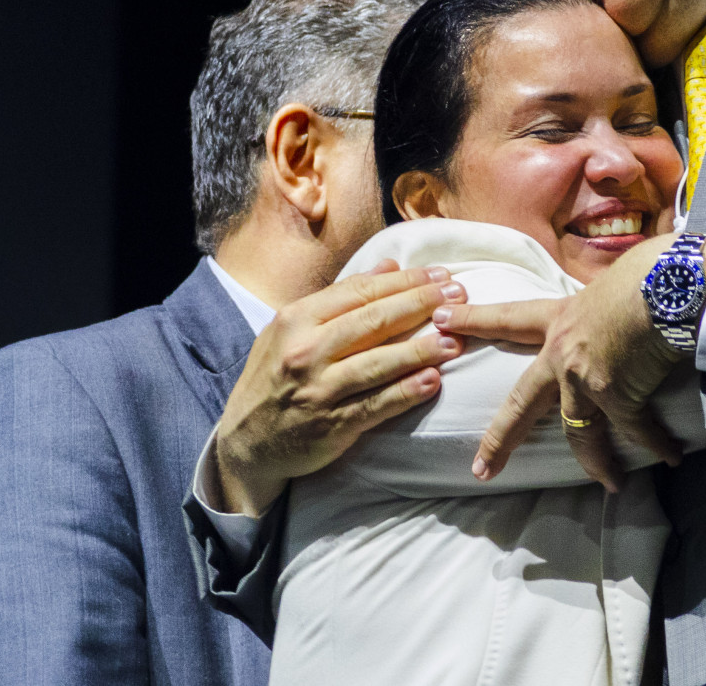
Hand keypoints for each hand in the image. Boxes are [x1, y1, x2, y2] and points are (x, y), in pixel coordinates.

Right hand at [209, 261, 466, 516]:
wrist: (245, 440)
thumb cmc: (276, 376)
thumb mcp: (293, 328)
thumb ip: (341, 297)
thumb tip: (390, 265)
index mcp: (297, 319)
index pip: (360, 292)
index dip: (405, 281)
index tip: (441, 275)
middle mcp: (305, 351)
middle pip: (374, 321)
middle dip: (422, 305)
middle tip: (460, 297)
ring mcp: (318, 390)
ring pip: (378, 363)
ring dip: (421, 350)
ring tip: (456, 340)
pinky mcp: (330, 425)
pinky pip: (375, 405)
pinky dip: (405, 393)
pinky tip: (432, 382)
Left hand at [438, 234, 696, 491]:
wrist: (670, 286)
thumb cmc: (648, 271)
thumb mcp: (614, 279)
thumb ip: (608, 297)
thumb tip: (625, 290)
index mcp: (561, 318)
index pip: (509, 319)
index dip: (474, 320)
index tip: (440, 322)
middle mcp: (563, 353)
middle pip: (523, 403)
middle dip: (501, 439)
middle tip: (480, 468)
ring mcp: (586, 380)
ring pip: (580, 434)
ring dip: (597, 463)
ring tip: (610, 483)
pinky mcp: (617, 398)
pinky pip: (638, 432)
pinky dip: (657, 445)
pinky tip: (672, 457)